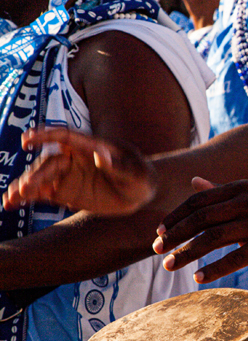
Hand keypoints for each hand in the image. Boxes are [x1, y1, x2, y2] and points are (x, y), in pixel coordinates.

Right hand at [2, 128, 155, 214]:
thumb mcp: (135, 174)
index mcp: (90, 146)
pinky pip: (41, 192)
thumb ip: (118, 166)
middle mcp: (73, 158)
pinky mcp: (64, 191)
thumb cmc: (141, 177)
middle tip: (25, 188)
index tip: (28, 139)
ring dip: (24, 186)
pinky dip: (25, 197)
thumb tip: (100, 156)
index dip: (45, 136)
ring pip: (40, 178)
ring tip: (10, 199)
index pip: (64, 137)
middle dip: (35, 175)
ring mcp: (67, 175)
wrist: (140, 194)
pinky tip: (10, 204)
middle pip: (49, 163)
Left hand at [152, 179, 247, 282]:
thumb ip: (222, 190)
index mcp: (240, 188)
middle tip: (157, 251)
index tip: (159, 233)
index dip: (175, 217)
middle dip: (174, 236)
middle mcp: (247, 203)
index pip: (197, 201)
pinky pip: (234, 258)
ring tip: (170, 266)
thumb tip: (193, 183)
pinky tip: (198, 277)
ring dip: (186, 253)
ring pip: (212, 239)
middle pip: (200, 219)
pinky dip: (213, 268)